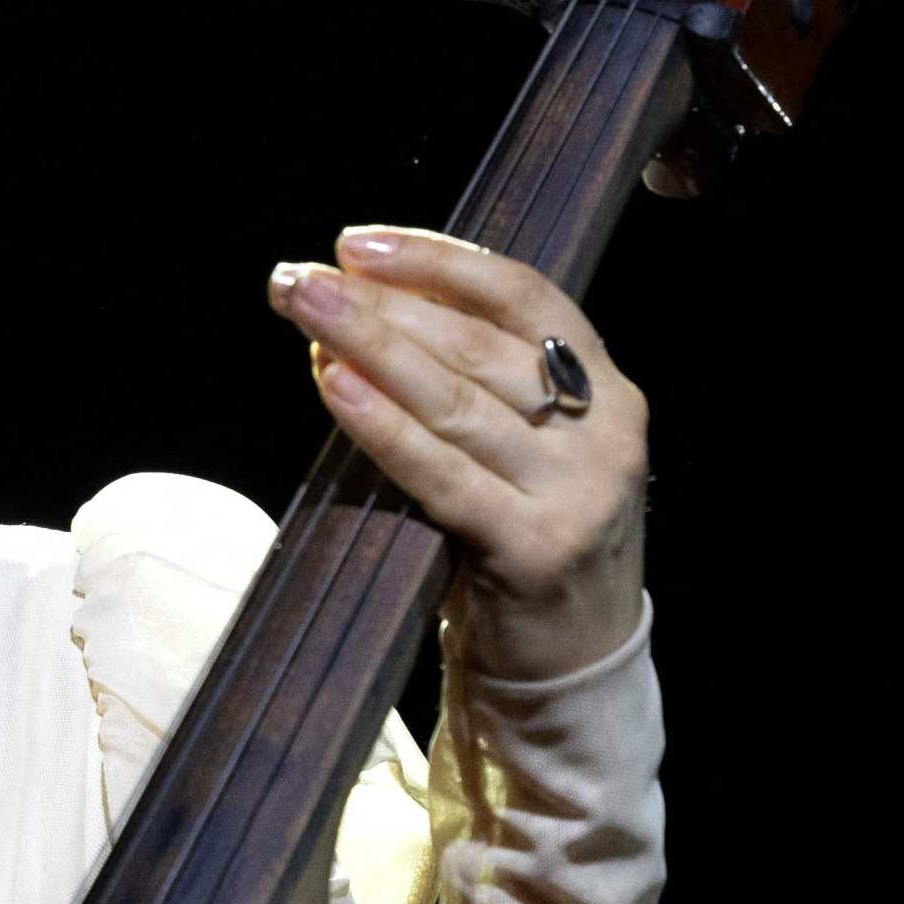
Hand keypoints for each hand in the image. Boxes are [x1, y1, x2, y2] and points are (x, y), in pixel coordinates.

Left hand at [267, 226, 649, 679]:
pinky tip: (334, 384)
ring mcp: (577, 491)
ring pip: (459, 400)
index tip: (357, 244)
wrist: (574, 660)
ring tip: (303, 310)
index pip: (523, 296)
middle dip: (380, 302)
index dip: (439, 261)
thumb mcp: (529, 445)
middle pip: (478, 344)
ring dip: (370, 345)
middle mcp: (605, 431)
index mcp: (607, 387)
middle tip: (297, 278)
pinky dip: (383, 424)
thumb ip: (479, 379)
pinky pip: (442, 474)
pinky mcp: (535, 547)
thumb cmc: (529, 534)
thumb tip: (366, 301)